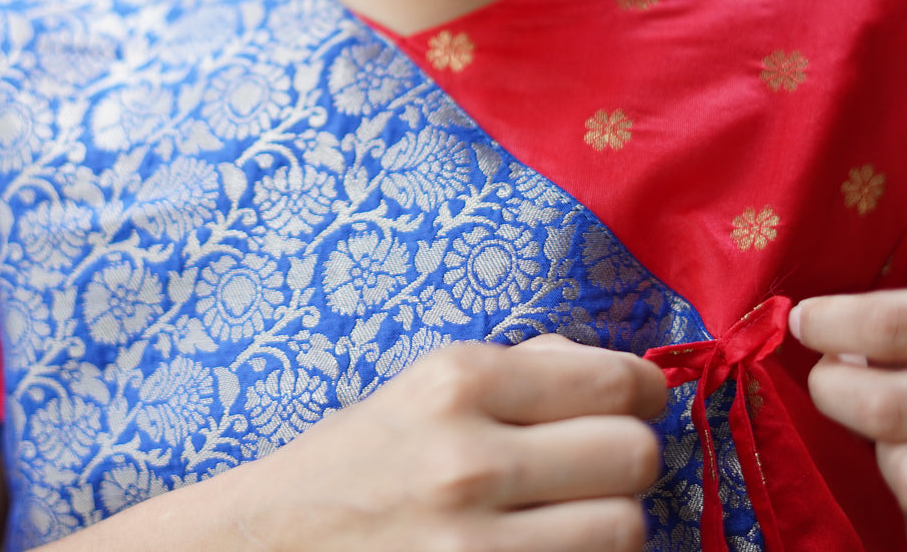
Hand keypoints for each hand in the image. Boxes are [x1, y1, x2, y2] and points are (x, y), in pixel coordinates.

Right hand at [226, 335, 666, 551]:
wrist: (262, 548)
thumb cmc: (350, 465)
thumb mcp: (420, 392)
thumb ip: (520, 372)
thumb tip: (617, 375)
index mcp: (456, 382)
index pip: (615, 381)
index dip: (644, 394)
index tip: (637, 404)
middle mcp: (469, 459)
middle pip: (635, 456)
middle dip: (627, 460)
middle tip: (597, 468)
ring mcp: (474, 545)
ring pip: (626, 530)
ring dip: (609, 524)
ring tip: (565, 518)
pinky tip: (539, 549)